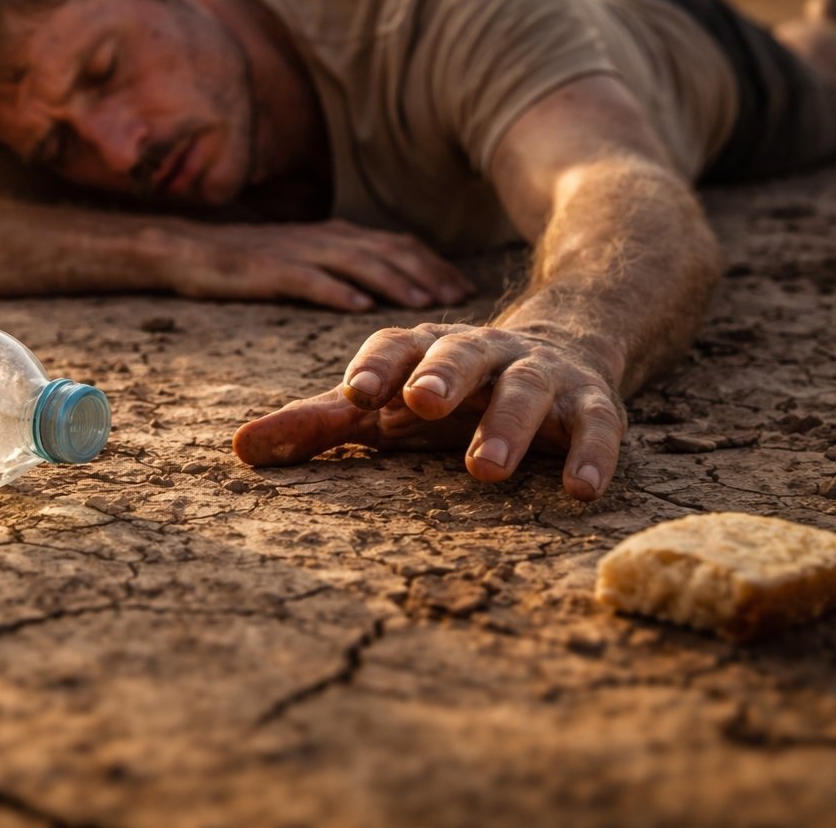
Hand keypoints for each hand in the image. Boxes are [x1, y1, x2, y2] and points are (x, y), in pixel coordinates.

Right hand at [158, 219, 473, 310]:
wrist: (183, 246)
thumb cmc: (245, 260)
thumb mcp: (302, 258)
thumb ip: (340, 267)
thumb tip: (380, 291)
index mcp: (333, 235)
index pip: (395, 244)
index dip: (431, 264)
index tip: (463, 288)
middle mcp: (321, 237)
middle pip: (385, 251)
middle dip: (426, 273)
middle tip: (459, 298)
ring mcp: (294, 252)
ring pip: (355, 263)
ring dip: (392, 281)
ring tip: (421, 304)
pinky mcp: (265, 270)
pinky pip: (306, 279)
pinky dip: (336, 291)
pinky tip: (359, 307)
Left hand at [233, 323, 626, 499]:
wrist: (562, 347)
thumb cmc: (447, 391)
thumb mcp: (384, 405)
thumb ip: (316, 426)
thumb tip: (237, 448)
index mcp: (427, 349)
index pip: (397, 346)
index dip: (376, 366)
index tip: (354, 394)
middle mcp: (484, 352)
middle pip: (462, 354)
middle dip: (441, 376)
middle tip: (419, 404)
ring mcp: (541, 375)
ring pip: (526, 388)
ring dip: (508, 423)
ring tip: (483, 469)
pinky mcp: (593, 404)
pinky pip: (598, 426)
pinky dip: (591, 455)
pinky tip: (580, 490)